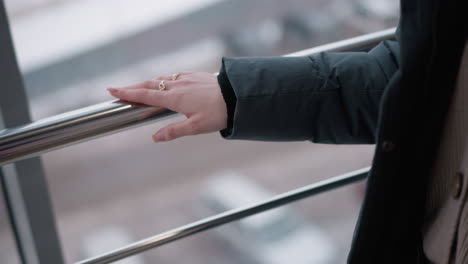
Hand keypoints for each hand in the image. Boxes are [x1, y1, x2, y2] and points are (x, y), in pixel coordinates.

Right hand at [107, 72, 227, 141]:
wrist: (237, 96)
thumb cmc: (218, 113)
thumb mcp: (195, 127)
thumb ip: (173, 131)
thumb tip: (154, 138)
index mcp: (175, 98)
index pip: (145, 95)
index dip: (127, 93)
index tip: (112, 91)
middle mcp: (177, 85)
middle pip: (149, 85)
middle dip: (132, 87)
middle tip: (118, 89)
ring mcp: (186, 78)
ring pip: (161, 79)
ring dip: (147, 83)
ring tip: (138, 88)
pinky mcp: (194, 75)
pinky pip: (173, 76)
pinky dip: (163, 80)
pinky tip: (164, 83)